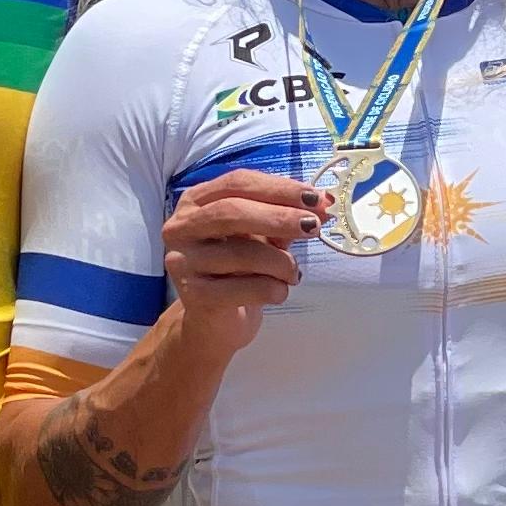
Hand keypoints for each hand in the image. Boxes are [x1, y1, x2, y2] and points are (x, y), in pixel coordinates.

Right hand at [162, 168, 324, 344]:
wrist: (217, 322)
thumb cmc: (239, 271)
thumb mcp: (261, 237)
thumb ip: (285, 217)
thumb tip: (323, 204)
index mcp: (197, 201)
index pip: (238, 182)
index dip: (279, 188)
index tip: (315, 199)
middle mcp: (181, 227)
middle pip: (232, 212)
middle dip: (279, 217)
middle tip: (313, 226)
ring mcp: (183, 262)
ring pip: (240, 253)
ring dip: (280, 262)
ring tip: (294, 272)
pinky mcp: (194, 297)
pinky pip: (242, 288)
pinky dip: (272, 289)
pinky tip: (280, 292)